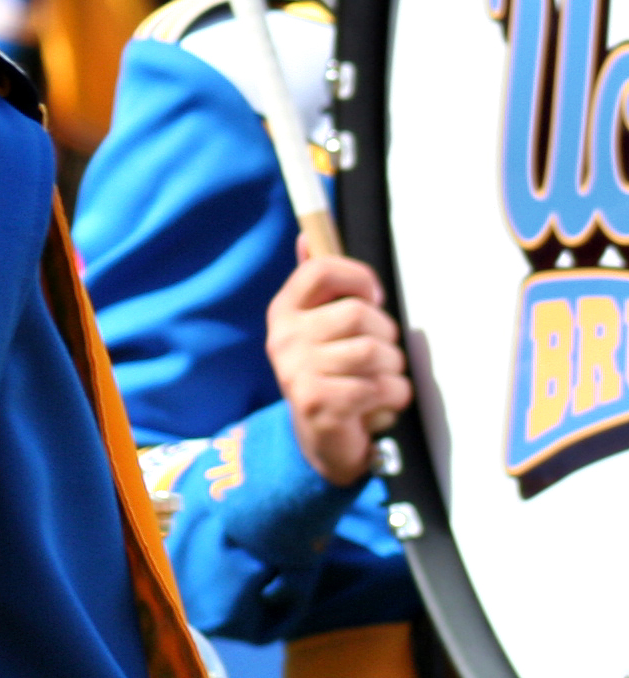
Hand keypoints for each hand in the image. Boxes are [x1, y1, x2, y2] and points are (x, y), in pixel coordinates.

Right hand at [268, 252, 411, 484]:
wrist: (320, 440)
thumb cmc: (332, 372)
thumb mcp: (320, 325)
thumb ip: (319, 284)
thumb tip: (307, 236)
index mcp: (285, 311)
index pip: (321, 270)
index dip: (358, 278)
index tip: (372, 299)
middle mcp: (284, 338)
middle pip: (357, 314)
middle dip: (384, 336)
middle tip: (378, 355)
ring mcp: (297, 372)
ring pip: (374, 353)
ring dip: (392, 370)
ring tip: (378, 381)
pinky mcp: (319, 403)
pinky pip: (379, 387)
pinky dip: (393, 397)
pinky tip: (379, 403)